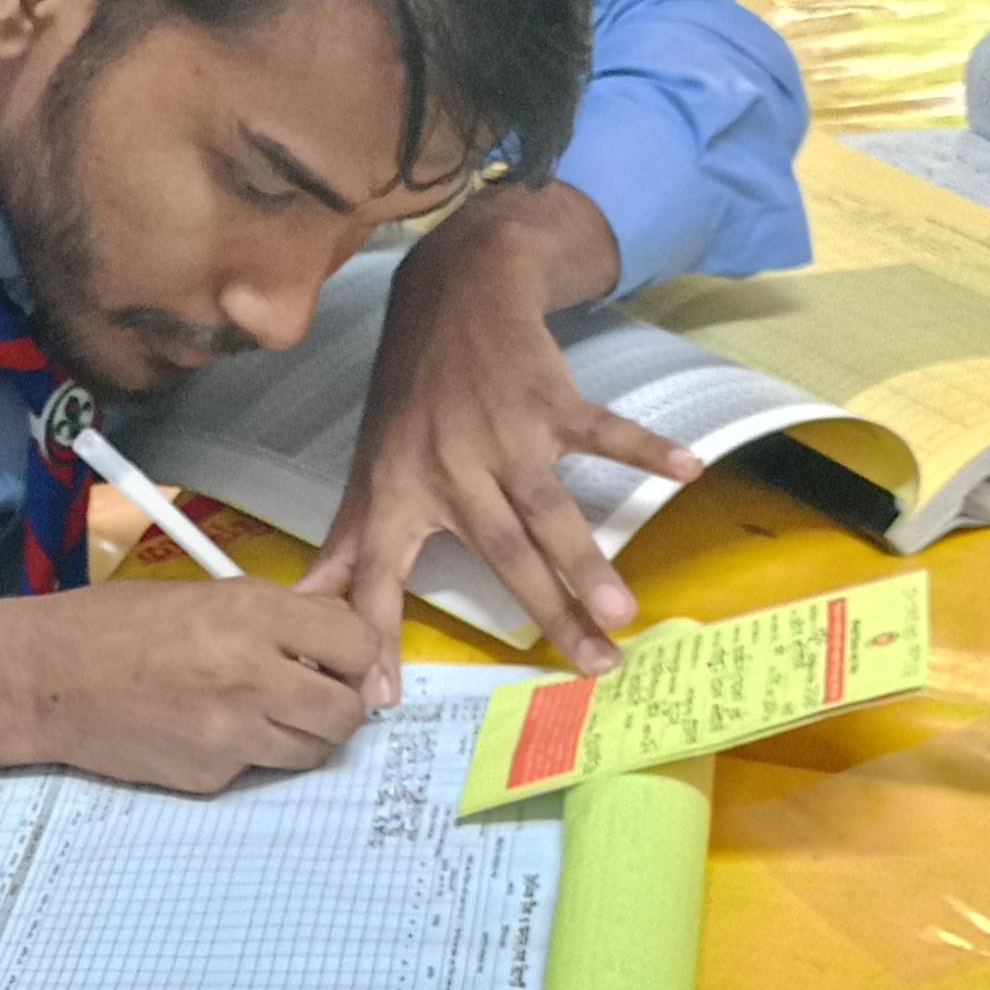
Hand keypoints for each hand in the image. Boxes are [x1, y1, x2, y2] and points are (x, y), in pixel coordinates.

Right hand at [0, 575, 389, 795]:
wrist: (47, 679)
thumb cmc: (116, 625)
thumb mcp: (205, 595)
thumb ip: (275, 616)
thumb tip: (335, 636)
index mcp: (253, 615)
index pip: (357, 646)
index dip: (355, 655)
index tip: (340, 658)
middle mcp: (251, 676)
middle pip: (346, 712)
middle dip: (340, 705)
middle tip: (315, 694)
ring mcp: (231, 734)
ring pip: (312, 752)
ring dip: (302, 735)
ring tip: (265, 712)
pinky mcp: (210, 776)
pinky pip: (257, 770)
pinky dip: (247, 754)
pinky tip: (207, 730)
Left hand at [300, 189, 700, 677]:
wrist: (455, 292)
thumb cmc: (411, 398)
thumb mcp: (369, 469)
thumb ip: (344, 547)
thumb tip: (302, 607)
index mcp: (398, 494)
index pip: (377, 575)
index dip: (374, 633)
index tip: (382, 697)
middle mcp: (450, 470)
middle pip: (502, 554)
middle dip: (545, 611)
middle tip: (589, 667)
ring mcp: (503, 436)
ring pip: (549, 511)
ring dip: (588, 561)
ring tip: (622, 612)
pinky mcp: (548, 402)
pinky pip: (600, 431)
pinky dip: (643, 449)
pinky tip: (686, 470)